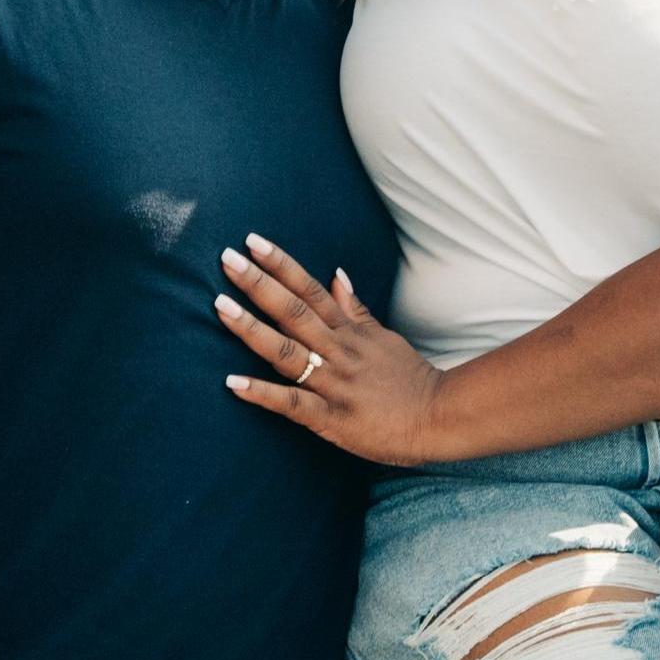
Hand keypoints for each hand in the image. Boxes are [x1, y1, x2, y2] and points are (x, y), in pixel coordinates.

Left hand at [216, 236, 443, 466]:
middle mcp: (338, 350)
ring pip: (286, 351)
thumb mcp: (384, 337)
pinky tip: (233, 383)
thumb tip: (336, 273)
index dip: (281, 264)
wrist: (439, 417)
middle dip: (258, 284)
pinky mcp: (330, 418)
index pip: (310, 289)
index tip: (252, 241)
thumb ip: (355, 308)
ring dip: (251, 329)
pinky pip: (291, 403)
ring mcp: (333, 383)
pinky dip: (261, 393)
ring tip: (220, 307)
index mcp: (349, 331)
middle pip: (293, 311)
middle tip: (226, 258)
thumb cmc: (409, 378)